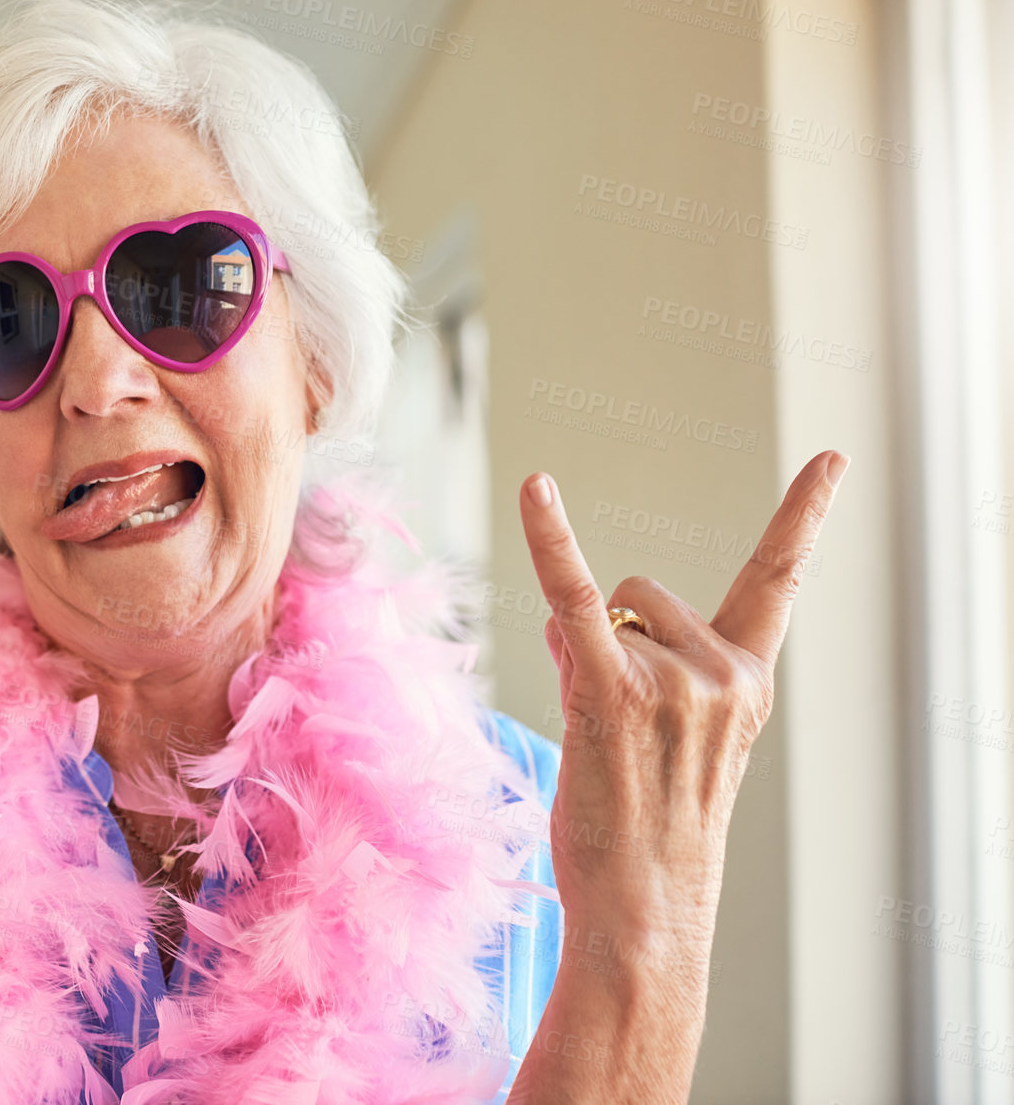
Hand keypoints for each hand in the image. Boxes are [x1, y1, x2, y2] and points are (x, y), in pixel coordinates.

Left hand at [511, 449, 845, 1097]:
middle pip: (640, 593)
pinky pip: (572, 596)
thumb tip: (565, 615)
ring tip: (594, 735)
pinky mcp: (611, 692)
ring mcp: (673, 682)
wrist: (644, 911)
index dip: (804, 517)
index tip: (833, 459)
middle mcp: (722, 672)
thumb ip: (631, 664)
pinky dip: (549, 537)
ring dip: (577, 653)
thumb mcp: (664, 739)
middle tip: (613, 721)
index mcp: (748, 681)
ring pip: (598, 609)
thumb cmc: (647, 829)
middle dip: (610, 635)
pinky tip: (537, 487)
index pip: (778, 583)